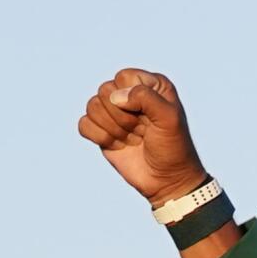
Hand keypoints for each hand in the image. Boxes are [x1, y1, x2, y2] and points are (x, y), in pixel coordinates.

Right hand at [76, 69, 209, 204]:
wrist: (166, 180)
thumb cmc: (173, 148)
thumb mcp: (169, 118)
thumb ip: (146, 97)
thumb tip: (115, 97)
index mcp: (150, 85)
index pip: (123, 77)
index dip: (131, 98)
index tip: (149, 117)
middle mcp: (130, 94)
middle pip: (105, 90)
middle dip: (122, 117)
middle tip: (142, 131)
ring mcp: (113, 112)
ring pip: (92, 106)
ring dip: (113, 129)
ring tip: (133, 139)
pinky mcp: (101, 130)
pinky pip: (83, 124)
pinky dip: (100, 138)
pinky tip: (118, 146)